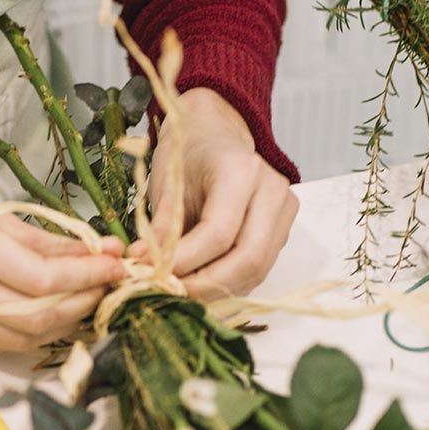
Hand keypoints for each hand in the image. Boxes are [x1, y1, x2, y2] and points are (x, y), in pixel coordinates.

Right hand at [0, 170, 123, 351]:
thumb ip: (52, 240)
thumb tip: (106, 253)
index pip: (41, 279)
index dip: (86, 277)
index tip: (116, 266)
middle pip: (37, 316)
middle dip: (82, 303)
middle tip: (108, 286)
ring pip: (25, 338)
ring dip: (66, 322)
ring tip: (87, 298)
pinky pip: (5, 344)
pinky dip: (38, 333)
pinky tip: (55, 313)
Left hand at [132, 87, 298, 300]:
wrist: (215, 136)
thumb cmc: (188, 156)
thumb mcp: (167, 185)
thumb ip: (162, 228)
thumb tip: (145, 266)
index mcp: (241, 171)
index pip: (218, 233)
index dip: (185, 261)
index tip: (152, 273)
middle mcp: (272, 191)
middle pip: (248, 258)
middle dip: (206, 285)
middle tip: (170, 293)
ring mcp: (283, 213)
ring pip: (257, 270)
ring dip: (217, 290)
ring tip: (181, 292)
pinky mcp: (283, 231)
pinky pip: (259, 269)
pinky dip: (228, 284)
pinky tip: (200, 285)